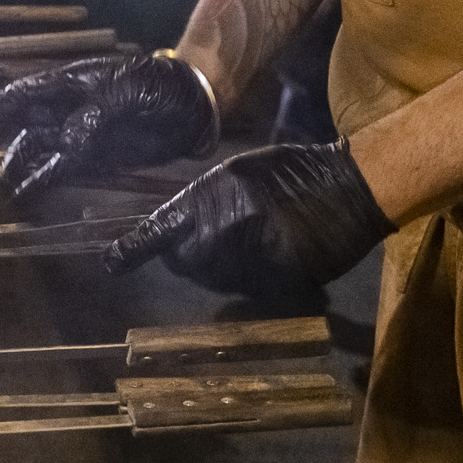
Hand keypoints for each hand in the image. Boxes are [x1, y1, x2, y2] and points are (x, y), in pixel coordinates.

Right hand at [0, 51, 215, 197]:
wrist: (193, 103)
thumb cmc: (159, 85)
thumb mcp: (128, 90)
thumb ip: (95, 115)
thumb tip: (64, 145)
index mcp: (68, 84)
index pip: (19, 97)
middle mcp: (64, 109)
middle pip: (19, 125)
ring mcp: (77, 135)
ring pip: (35, 151)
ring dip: (18, 168)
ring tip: (9, 190)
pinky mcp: (94, 158)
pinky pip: (60, 171)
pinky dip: (42, 183)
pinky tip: (28, 198)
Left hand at [104, 140, 390, 294]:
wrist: (351, 188)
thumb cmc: (294, 172)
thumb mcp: (240, 171)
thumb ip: (204, 198)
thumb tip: (175, 226)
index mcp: (216, 196)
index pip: (163, 229)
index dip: (135, 248)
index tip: (112, 262)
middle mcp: (229, 230)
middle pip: (186, 262)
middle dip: (188, 256)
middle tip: (209, 242)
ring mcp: (255, 259)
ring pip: (215, 279)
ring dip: (219, 269)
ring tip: (247, 244)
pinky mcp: (279, 282)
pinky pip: (247, 290)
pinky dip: (249, 279)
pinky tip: (267, 257)